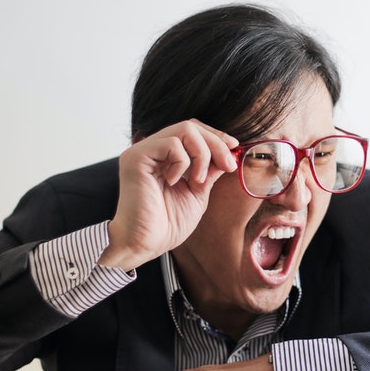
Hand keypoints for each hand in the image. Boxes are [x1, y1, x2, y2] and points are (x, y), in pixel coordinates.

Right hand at [97, 119, 238, 270]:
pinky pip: (171, 144)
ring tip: (198, 180)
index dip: (215, 136)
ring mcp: (142, 152)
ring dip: (202, 154)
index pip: (192, 131)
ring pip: (184, 129)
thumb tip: (227, 154)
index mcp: (164, 157)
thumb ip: (208, 171)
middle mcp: (151, 150)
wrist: (145, 244)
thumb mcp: (197, 193)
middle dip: (215, 143)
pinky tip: (175, 181)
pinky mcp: (136, 158)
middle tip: (228, 164)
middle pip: (191, 126)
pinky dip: (183, 162)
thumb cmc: (166, 225)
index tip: (233, 148)